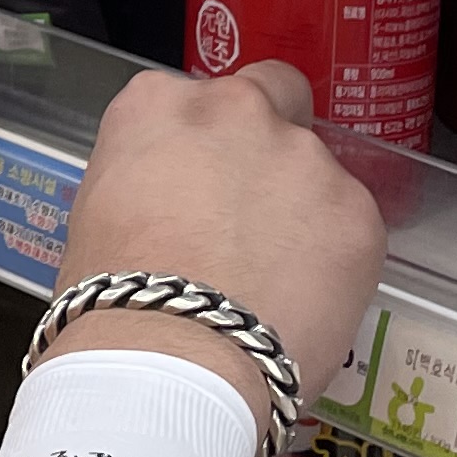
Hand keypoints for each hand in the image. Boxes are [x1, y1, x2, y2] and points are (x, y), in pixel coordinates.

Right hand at [41, 64, 383, 426]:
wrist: (170, 361)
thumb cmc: (114, 300)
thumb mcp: (99, 211)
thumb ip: (151, 177)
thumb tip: (180, 201)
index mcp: (158, 104)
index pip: (191, 100)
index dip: (199, 146)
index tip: (196, 187)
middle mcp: (236, 109)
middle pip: (272, 96)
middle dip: (269, 136)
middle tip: (252, 210)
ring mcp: (304, 156)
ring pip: (315, 170)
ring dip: (302, 208)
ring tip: (276, 281)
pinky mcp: (357, 211)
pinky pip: (351, 224)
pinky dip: (336, 257)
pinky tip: (304, 303)